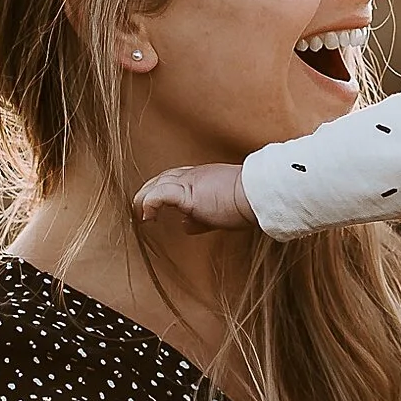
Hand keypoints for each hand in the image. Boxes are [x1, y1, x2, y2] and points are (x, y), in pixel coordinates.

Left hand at [133, 162, 255, 233]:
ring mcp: (190, 181)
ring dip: (144, 199)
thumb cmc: (247, 204)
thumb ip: (200, 218)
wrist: (259, 195)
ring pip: (157, 184)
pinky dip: (150, 204)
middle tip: (141, 210)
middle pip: (162, 178)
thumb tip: (185, 226)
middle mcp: (193, 175)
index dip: (161, 190)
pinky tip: (148, 217)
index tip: (155, 207)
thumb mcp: (219, 212)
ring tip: (141, 217)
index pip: (174, 179)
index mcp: (202, 177)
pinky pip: (161, 195)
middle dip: (148, 192)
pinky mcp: (188, 193)